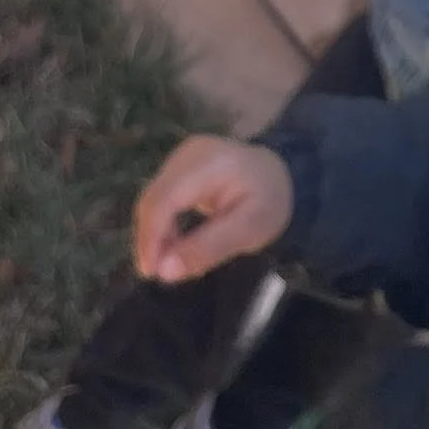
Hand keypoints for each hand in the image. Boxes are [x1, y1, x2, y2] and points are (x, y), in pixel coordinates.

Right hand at [133, 135, 294, 283]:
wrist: (277, 174)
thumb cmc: (268, 201)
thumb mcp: (250, 230)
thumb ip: (209, 248)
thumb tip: (164, 271)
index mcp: (211, 163)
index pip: (165, 199)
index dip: (152, 237)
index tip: (152, 273)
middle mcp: (189, 153)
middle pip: (153, 199)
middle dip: (151, 239)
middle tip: (160, 274)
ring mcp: (182, 157)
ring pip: (153, 200)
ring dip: (155, 234)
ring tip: (172, 262)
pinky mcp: (178, 166)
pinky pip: (160, 198)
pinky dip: (162, 225)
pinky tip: (175, 245)